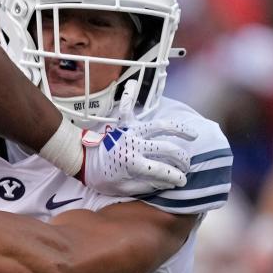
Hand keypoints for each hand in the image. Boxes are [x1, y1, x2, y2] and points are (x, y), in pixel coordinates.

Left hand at [83, 81, 196, 195]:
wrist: (80, 161)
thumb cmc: (100, 177)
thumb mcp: (122, 189)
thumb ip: (144, 185)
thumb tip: (165, 182)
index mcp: (133, 164)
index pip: (163, 171)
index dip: (176, 177)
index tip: (182, 181)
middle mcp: (134, 145)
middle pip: (167, 149)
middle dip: (181, 159)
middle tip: (186, 166)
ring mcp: (130, 132)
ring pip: (159, 126)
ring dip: (178, 129)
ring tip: (193, 134)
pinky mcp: (123, 125)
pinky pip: (128, 107)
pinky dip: (130, 94)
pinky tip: (134, 83)